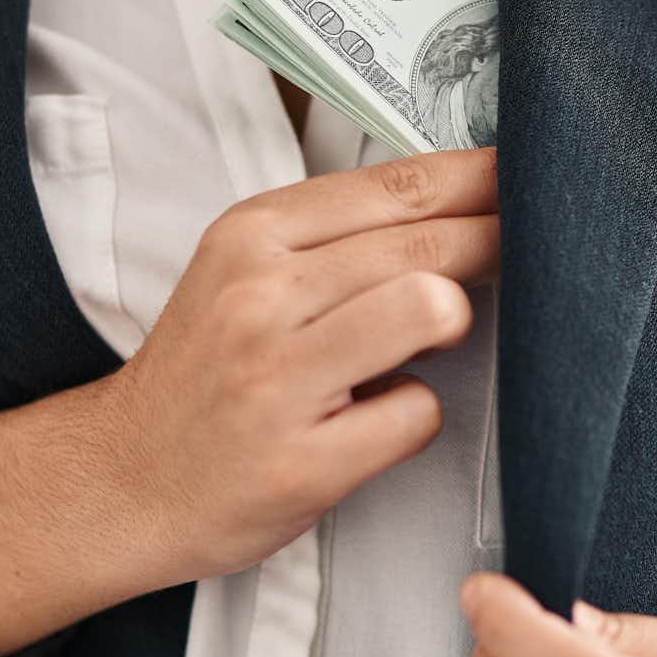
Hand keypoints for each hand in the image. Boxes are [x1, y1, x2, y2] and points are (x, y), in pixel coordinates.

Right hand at [100, 146, 499, 582]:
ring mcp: (280, 379)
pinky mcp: (304, 460)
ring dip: (451, 326)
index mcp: (251, 236)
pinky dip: (412, 417)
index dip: (481, 179)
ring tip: (422, 343)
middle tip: (536, 251)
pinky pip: (417, 414)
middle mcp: (260, 296)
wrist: (119, 481)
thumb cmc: (202, 379)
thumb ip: (333, 239)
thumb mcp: (242, 276)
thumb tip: (459, 201)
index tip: (532, 175)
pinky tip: (373, 421)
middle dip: (498, 243)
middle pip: (426, 243)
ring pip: (430, 310)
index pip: (395, 186)